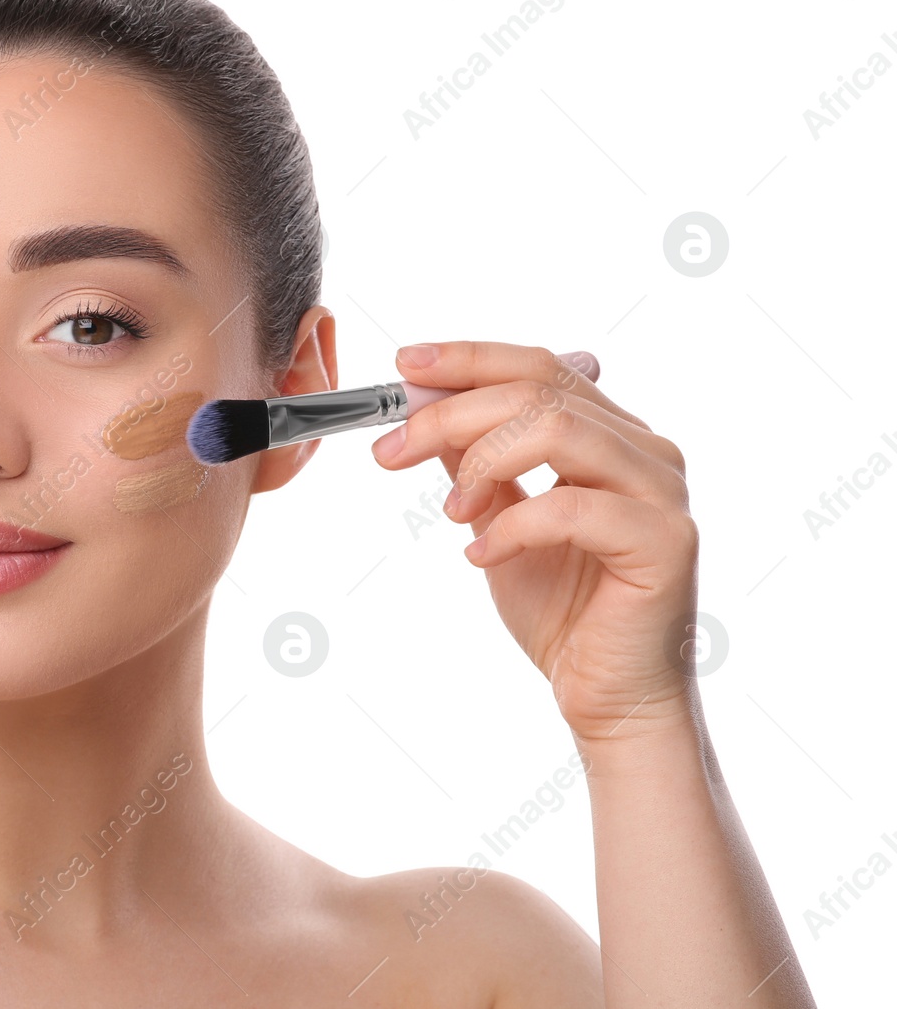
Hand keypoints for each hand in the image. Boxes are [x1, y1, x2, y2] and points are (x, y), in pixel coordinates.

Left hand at [371, 341, 699, 742]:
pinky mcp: (666, 541)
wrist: (609, 698)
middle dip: (451, 413)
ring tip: (451, 513)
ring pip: (558, 429)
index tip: (402, 367)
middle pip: (539, 390)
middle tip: (391, 450)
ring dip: (482, 463)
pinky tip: (481, 556)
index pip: (537, 367)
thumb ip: (475, 463)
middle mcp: (646, 451)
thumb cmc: (563, 613)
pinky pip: (572, 507)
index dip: (467, 360)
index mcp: (612, 435)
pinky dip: (511, 527)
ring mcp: (662, 493)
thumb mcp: (497, 521)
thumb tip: (425, 407)